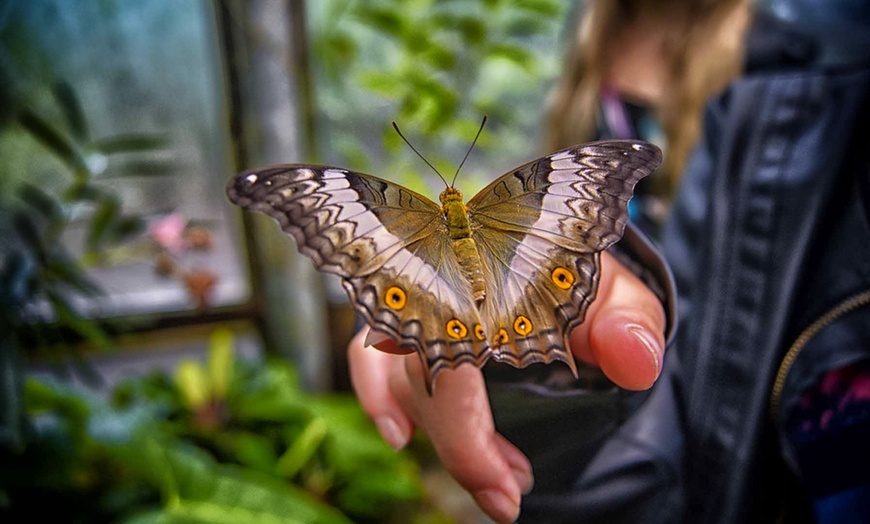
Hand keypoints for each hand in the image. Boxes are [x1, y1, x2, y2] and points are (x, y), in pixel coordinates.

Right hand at [348, 252, 665, 522]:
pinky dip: (377, 395)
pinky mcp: (400, 315)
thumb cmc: (577, 277)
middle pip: (420, 373)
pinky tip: (400, 435)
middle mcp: (437, 279)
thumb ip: (630, 321)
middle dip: (459, 446)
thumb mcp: (615, 294)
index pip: (457, 356)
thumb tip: (635, 362)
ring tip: (489, 476)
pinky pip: (368, 355)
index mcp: (489, 269)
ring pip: (395, 373)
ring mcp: (412, 296)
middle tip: (506, 494)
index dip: (469, 434)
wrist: (551, 252)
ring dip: (435, 432)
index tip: (510, 489)